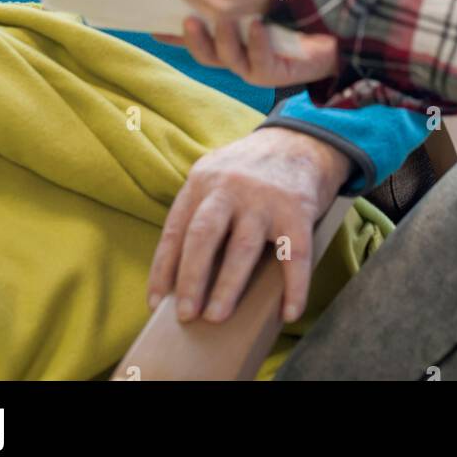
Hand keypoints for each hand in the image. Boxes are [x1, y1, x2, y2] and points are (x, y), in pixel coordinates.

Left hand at [147, 127, 352, 324]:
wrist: (301, 139)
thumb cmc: (251, 171)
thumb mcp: (216, 174)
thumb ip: (199, 210)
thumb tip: (179, 276)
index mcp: (203, 180)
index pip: (176, 229)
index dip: (163, 268)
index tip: (155, 303)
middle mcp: (231, 186)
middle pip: (203, 235)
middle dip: (191, 278)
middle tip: (185, 314)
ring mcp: (265, 198)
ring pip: (242, 248)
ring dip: (227, 287)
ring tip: (216, 317)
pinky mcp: (297, 209)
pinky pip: (295, 255)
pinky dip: (294, 288)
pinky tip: (290, 312)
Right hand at [181, 14, 338, 87]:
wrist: (334, 22)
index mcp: (223, 29)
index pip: (187, 28)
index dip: (167, 25)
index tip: (150, 17)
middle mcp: (232, 48)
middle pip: (200, 47)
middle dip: (188, 34)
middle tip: (180, 16)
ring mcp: (250, 61)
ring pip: (224, 57)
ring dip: (219, 39)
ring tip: (220, 18)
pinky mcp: (273, 70)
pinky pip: (260, 61)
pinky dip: (257, 44)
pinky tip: (257, 25)